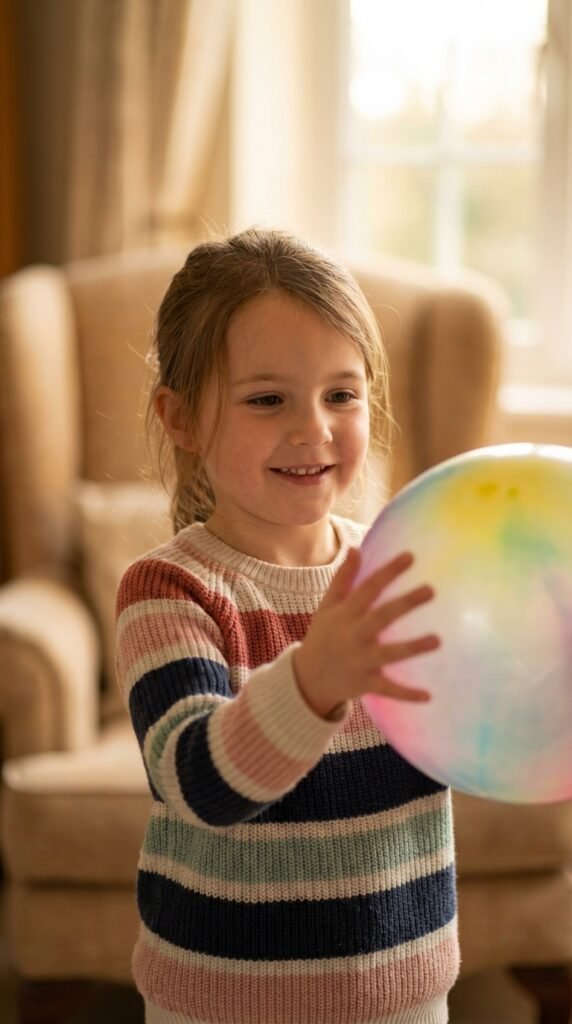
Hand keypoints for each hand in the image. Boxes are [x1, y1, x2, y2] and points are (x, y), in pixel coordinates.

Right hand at [293, 547, 438, 718]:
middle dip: (405, 604)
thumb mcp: (328, 606)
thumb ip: (343, 578)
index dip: (388, 572)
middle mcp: (353, 635)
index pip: (368, 588)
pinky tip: (428, 696)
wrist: (308, 677)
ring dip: (412, 648)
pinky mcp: (366, 684)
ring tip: (437, 640)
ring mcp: (360, 661)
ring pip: (389, 654)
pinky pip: (388, 689)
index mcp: (346, 614)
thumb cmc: (324, 634)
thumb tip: (357, 548)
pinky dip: (406, 695)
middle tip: (431, 590)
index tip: (410, 556)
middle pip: (382, 617)